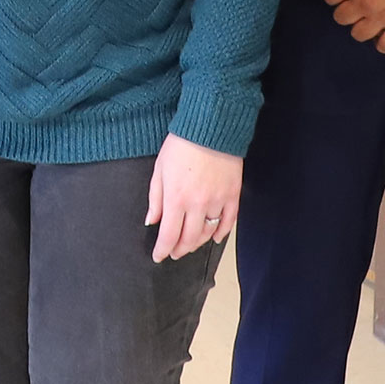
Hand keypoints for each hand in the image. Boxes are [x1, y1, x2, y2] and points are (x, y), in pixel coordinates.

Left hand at [145, 134, 241, 261]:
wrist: (211, 127)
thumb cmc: (181, 145)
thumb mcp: (160, 170)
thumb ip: (155, 199)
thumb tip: (152, 220)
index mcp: (176, 198)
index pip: (169, 235)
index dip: (162, 250)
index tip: (158, 256)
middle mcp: (198, 204)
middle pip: (189, 239)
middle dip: (179, 249)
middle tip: (173, 252)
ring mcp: (218, 201)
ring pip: (208, 234)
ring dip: (197, 243)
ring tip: (190, 244)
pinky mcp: (233, 195)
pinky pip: (229, 223)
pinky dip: (221, 234)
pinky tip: (214, 238)